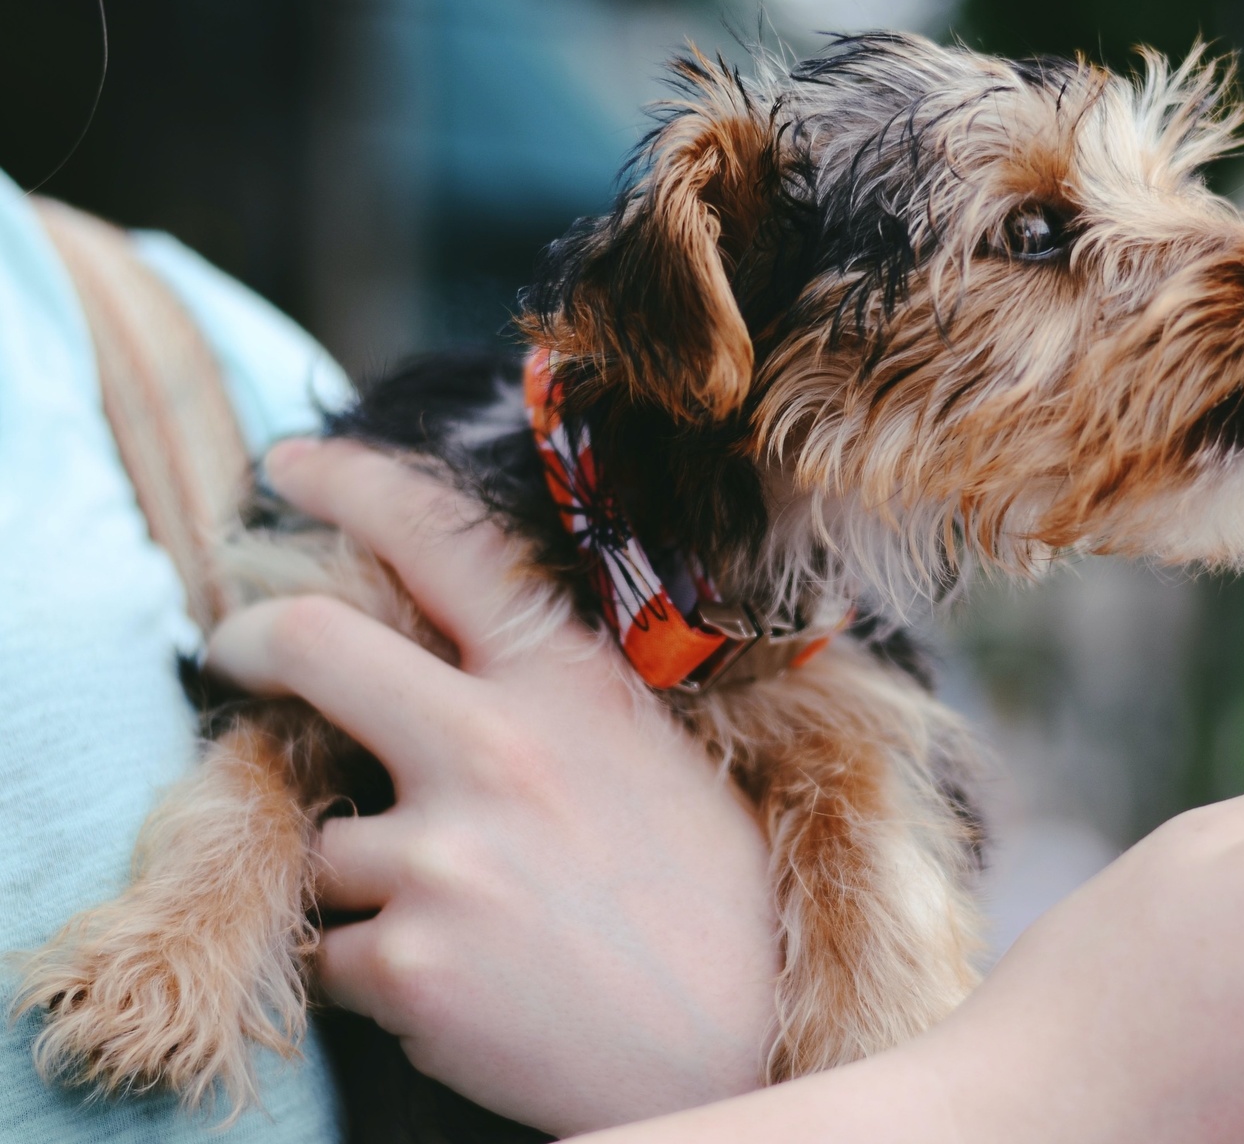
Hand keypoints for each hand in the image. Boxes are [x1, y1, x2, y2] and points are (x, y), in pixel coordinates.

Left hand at [206, 438, 778, 1135]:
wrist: (745, 1047)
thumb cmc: (715, 897)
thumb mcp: (651, 755)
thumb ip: (550, 702)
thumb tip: (448, 668)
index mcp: (568, 684)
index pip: (442, 541)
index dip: (350, 483)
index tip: (289, 465)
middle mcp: (495, 747)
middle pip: (313, 642)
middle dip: (247, 638)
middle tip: (228, 646)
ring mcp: (444, 854)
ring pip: (322, 839)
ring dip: (363, 879)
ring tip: (466, 922)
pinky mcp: (408, 962)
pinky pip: (330, 952)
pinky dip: (371, 971)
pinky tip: (464, 986)